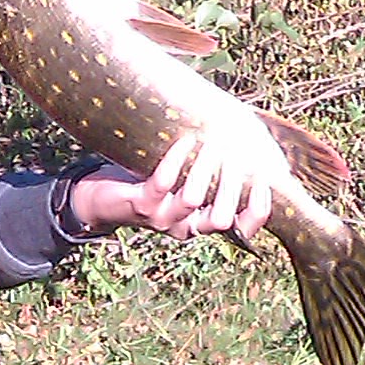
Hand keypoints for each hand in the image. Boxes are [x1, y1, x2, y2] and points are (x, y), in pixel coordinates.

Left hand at [70, 130, 283, 246]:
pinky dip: (176, 158)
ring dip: (203, 167)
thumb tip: (251, 137)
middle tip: (233, 151)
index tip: (264, 177)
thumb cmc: (151, 181)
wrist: (99, 197)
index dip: (259, 207)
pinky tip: (183, 140)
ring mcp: (164, 219)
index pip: (244, 226)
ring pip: (193, 198)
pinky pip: (163, 182)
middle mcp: (187, 227)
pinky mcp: (142, 205)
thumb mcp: (188, 178)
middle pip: (222, 218)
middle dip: (231, 183)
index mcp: (204, 223)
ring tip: (208, 142)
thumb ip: (215, 171)